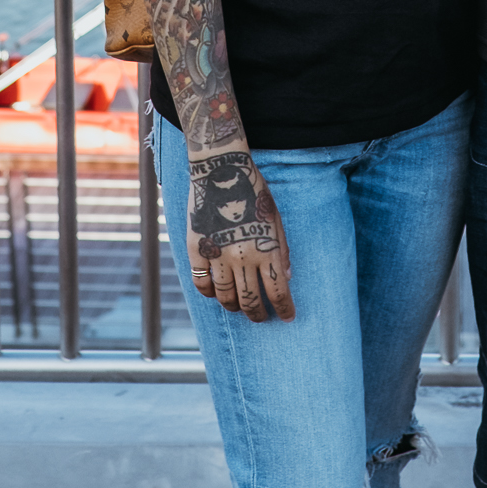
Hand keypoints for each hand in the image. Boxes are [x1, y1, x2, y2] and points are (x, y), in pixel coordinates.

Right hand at [187, 148, 293, 322]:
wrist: (220, 170)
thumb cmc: (253, 190)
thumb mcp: (275, 215)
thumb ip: (282, 247)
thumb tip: (287, 276)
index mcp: (266, 248)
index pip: (278, 290)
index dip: (285, 308)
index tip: (288, 317)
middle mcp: (242, 256)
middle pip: (251, 300)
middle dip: (259, 314)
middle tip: (262, 317)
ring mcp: (218, 255)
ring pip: (226, 297)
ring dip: (235, 307)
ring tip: (240, 307)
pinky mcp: (198, 250)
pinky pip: (202, 283)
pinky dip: (210, 294)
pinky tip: (216, 293)